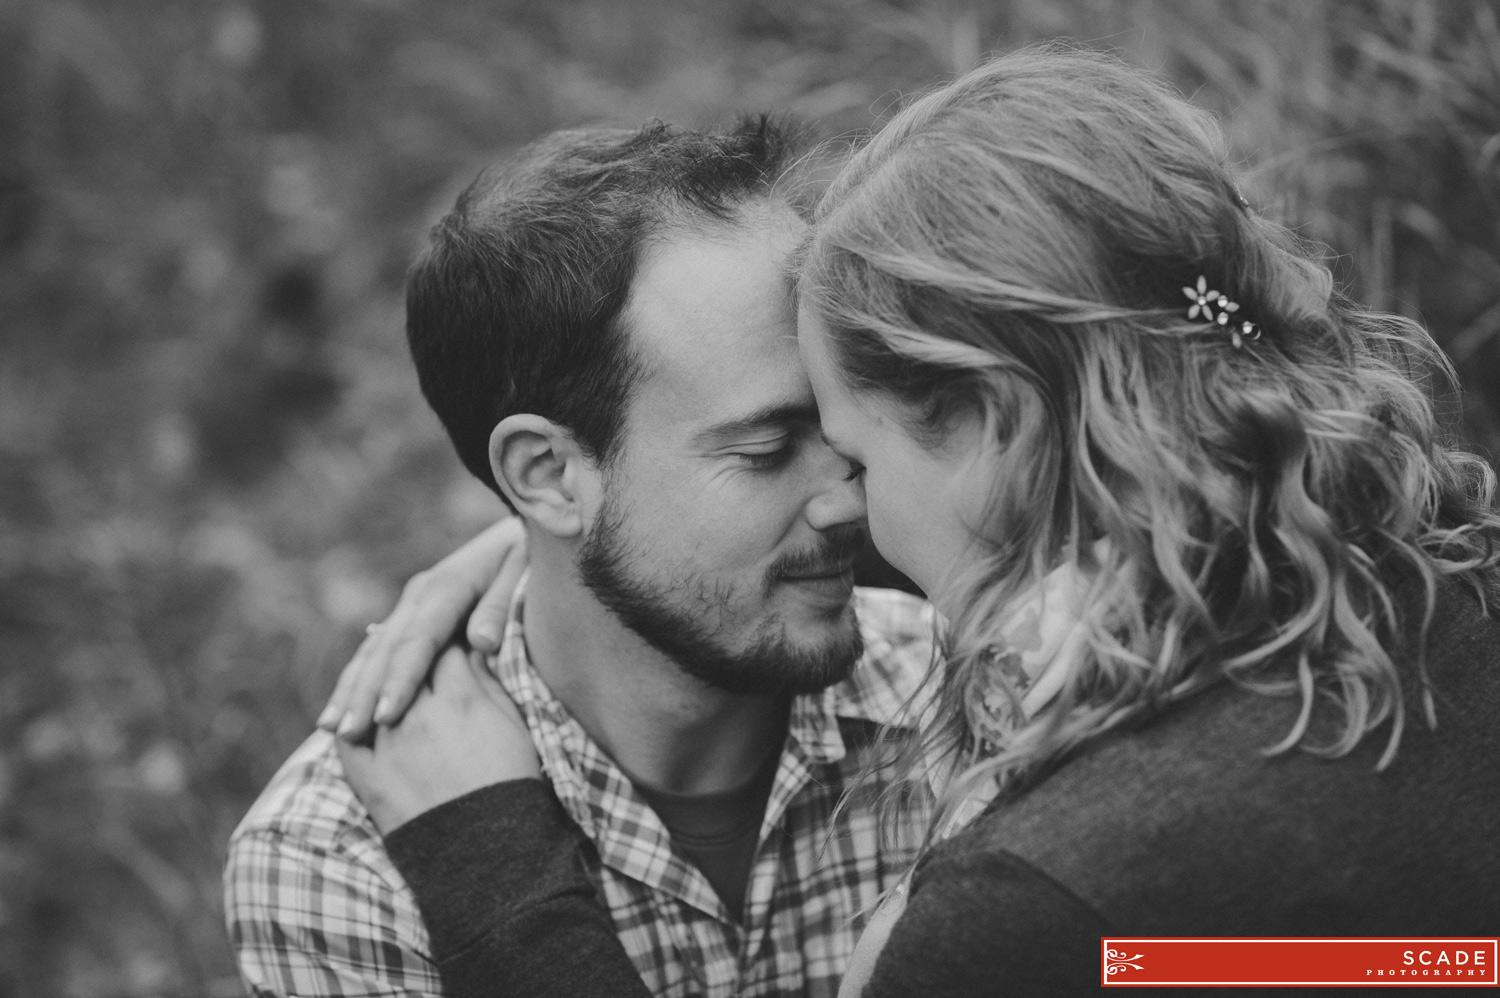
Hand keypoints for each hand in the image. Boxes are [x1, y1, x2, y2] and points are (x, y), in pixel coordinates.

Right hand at [318, 516, 528, 739]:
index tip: (386, 716)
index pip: (418, 641)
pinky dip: (359, 678)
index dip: (399, 680)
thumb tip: (481, 641)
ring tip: (332, 728)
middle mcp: (421, 595)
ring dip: (351, 689)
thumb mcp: (523, 573)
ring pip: (374, 650)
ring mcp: (413, 604)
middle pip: (385, 650)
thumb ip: (501, 608)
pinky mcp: (412, 614)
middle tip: (348, 734)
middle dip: (363, 693)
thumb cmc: (530, 557)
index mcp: (447, 587)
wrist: (525, 528)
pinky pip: (379, 649)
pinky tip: (345, 705)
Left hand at [336, 645, 542, 834]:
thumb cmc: (513, 785)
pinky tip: (354, 714)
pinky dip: (349, 720)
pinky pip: (346, 737)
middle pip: (405, 664)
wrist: (490, 854)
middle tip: (413, 646)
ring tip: (382, 675)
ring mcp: (388, 745)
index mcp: (461, 698)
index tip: (450, 636)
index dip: (448, 637)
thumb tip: (472, 649)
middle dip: (410, 651)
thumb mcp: (514, 725)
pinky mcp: (367, 776)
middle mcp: (418, 714)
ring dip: (376, 681)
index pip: (445, 646)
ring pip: (370, 693)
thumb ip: (488, 682)